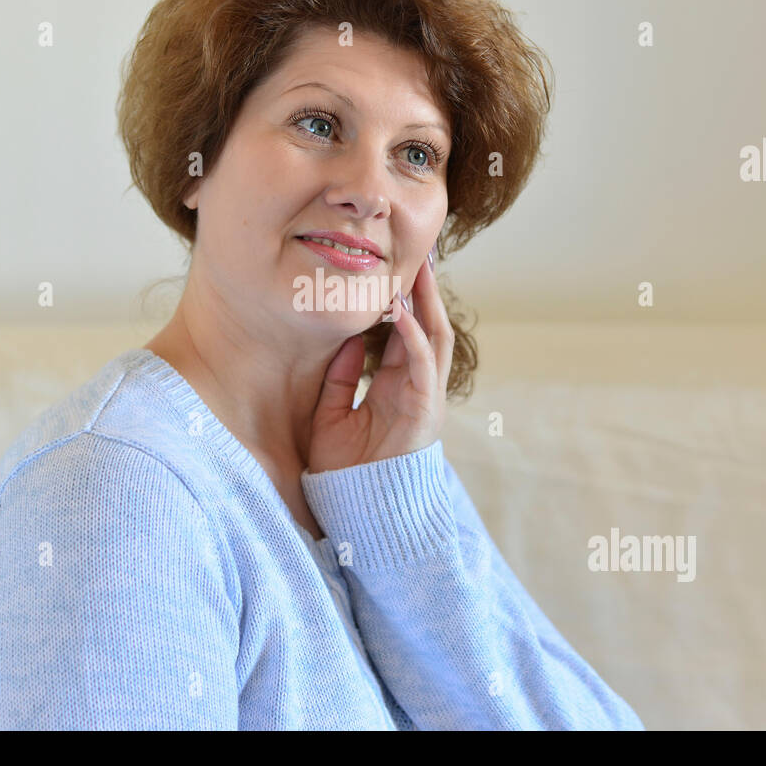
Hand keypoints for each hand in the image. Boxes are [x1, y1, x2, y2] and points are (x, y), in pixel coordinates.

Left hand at [307, 249, 452, 472]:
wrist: (359, 514)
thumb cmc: (345, 471)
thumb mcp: (332, 416)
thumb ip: (339, 378)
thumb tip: (342, 338)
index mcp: (397, 387)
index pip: (406, 333)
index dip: (403, 300)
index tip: (393, 267)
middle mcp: (416, 388)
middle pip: (427, 326)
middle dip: (424, 290)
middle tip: (418, 252)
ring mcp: (424, 398)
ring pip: (434, 338)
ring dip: (427, 302)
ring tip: (419, 267)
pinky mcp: (424, 411)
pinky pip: (423, 365)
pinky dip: (415, 336)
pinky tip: (403, 311)